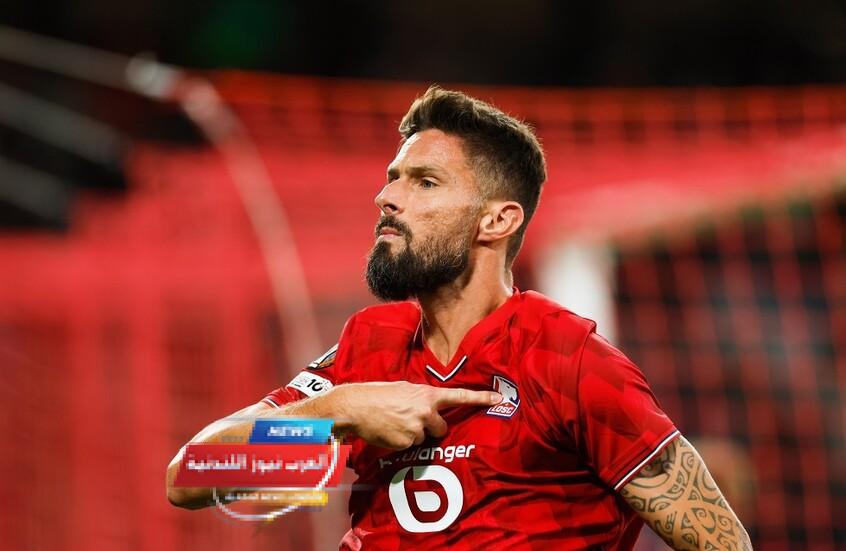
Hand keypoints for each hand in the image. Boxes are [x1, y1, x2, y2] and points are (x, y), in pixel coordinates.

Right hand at [333, 381, 501, 448]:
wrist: (356, 407)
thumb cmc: (378, 395)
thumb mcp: (404, 389)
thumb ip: (422, 398)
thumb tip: (431, 406)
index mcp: (427, 394)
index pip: (460, 396)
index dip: (481, 398)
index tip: (499, 400)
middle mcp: (426, 411)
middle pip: (441, 427)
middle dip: (430, 427)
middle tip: (410, 420)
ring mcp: (417, 428)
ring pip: (424, 438)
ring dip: (413, 434)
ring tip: (394, 424)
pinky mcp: (406, 443)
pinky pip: (410, 446)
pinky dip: (401, 442)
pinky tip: (389, 432)